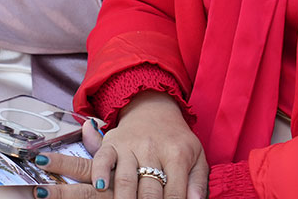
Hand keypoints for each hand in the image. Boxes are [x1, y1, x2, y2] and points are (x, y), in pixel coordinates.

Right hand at [38, 93, 207, 198]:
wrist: (154, 107)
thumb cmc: (176, 139)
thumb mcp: (196, 156)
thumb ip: (198, 181)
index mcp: (177, 154)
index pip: (175, 193)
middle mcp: (152, 149)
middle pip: (149, 191)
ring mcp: (130, 146)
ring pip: (126, 179)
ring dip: (125, 198)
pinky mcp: (112, 142)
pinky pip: (102, 158)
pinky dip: (99, 172)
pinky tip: (100, 186)